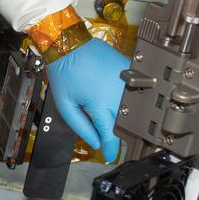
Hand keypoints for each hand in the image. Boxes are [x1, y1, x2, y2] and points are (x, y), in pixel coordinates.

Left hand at [46, 39, 129, 161]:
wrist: (70, 44)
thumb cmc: (64, 70)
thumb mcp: (65, 105)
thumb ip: (81, 126)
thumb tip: (95, 142)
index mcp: (100, 104)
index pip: (111, 135)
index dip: (112, 148)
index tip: (111, 156)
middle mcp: (117, 94)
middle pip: (124, 124)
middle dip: (119, 135)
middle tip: (113, 142)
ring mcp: (126, 81)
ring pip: (132, 108)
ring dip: (126, 118)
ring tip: (115, 122)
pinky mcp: (130, 69)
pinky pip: (134, 90)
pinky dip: (129, 99)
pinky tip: (121, 102)